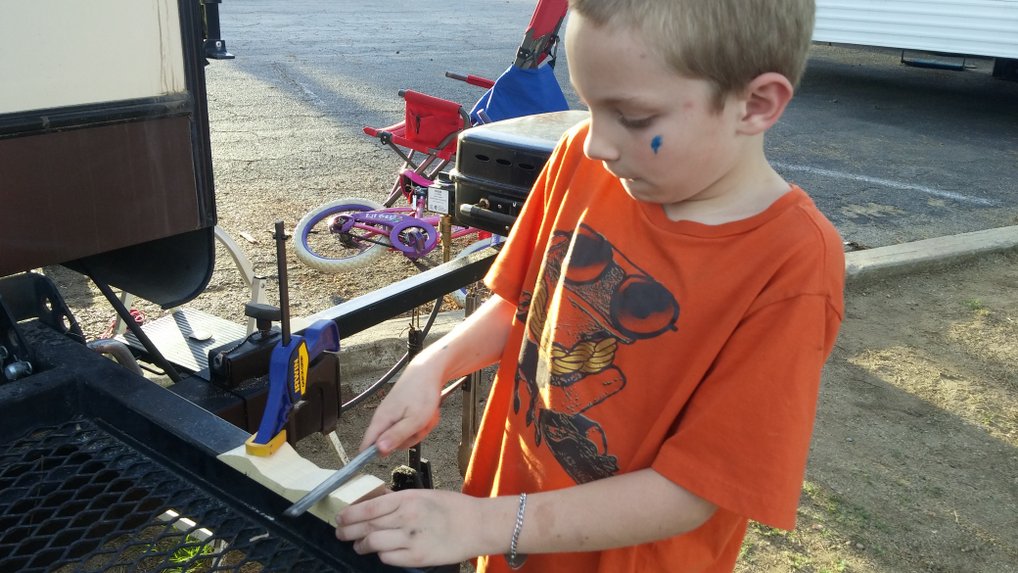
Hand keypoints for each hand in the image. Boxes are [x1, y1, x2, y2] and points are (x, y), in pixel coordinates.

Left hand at [336, 489, 486, 566]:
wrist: (478, 525)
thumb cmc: (453, 508)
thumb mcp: (423, 495)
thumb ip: (398, 501)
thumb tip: (374, 506)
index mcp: (408, 499)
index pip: (369, 508)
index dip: (350, 515)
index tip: (340, 518)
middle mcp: (407, 518)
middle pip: (367, 526)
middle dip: (348, 531)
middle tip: (340, 533)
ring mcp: (411, 539)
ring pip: (373, 543)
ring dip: (361, 545)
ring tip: (358, 545)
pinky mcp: (417, 557)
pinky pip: (388, 558)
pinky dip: (380, 555)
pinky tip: (380, 552)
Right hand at [360, 359, 442, 453]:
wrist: (428, 371)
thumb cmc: (422, 393)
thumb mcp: (414, 420)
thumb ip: (396, 436)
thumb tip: (379, 451)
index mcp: (382, 420)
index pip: (367, 445)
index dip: (372, 455)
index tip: (387, 456)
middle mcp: (384, 418)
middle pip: (392, 444)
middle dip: (410, 438)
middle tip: (420, 426)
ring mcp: (394, 415)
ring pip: (405, 435)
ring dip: (419, 429)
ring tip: (425, 416)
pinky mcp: (402, 412)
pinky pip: (411, 426)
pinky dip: (422, 422)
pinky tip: (426, 413)